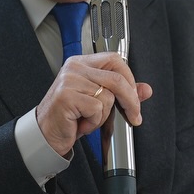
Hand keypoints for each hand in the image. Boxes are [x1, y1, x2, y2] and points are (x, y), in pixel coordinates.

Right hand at [35, 53, 151, 156]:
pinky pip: (96, 109)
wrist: (47, 133)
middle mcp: (75, 67)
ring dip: (102, 115)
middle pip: (116, 78)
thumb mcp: (99, 101)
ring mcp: (69, 81)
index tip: (135, 97)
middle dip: (130, 101)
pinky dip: (93, 122)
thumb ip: (122, 93)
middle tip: (134, 116)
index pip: (115, 60)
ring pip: (107, 97)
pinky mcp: (67, 96)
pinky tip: (81, 123)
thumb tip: (145, 90)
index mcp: (82, 63)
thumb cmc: (71, 116)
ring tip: (88, 119)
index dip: (130, 79)